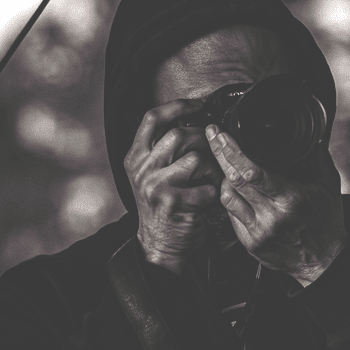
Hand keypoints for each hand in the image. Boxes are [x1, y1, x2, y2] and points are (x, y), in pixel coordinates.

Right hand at [124, 100, 224, 273]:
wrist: (159, 244)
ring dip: (212, 168)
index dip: (178, 106)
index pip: (152, 118)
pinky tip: (210, 197)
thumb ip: (162, 148)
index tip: (199, 105)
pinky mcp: (174, 204)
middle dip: (202, 141)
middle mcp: (142, 169)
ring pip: (196, 159)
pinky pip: (207, 186)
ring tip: (211, 178)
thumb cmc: (162, 205)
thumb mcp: (151, 174)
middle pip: (179, 135)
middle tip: (211, 153)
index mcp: (135, 157)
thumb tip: (193, 120)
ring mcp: (156, 186)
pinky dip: (215, 192)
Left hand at [206, 124, 347, 285]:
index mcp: (290, 200)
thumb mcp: (329, 186)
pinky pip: (231, 215)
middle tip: (212, 136)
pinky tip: (235, 188)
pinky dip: (231, 198)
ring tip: (224, 162)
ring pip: (226, 197)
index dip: (232, 151)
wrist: (323, 262)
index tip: (222, 135)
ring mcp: (257, 232)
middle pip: (232, 180)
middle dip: (219, 154)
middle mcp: (270, 217)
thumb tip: (312, 135)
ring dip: (223, 176)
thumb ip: (318, 157)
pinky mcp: (249, 243)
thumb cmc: (327, 223)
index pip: (252, 172)